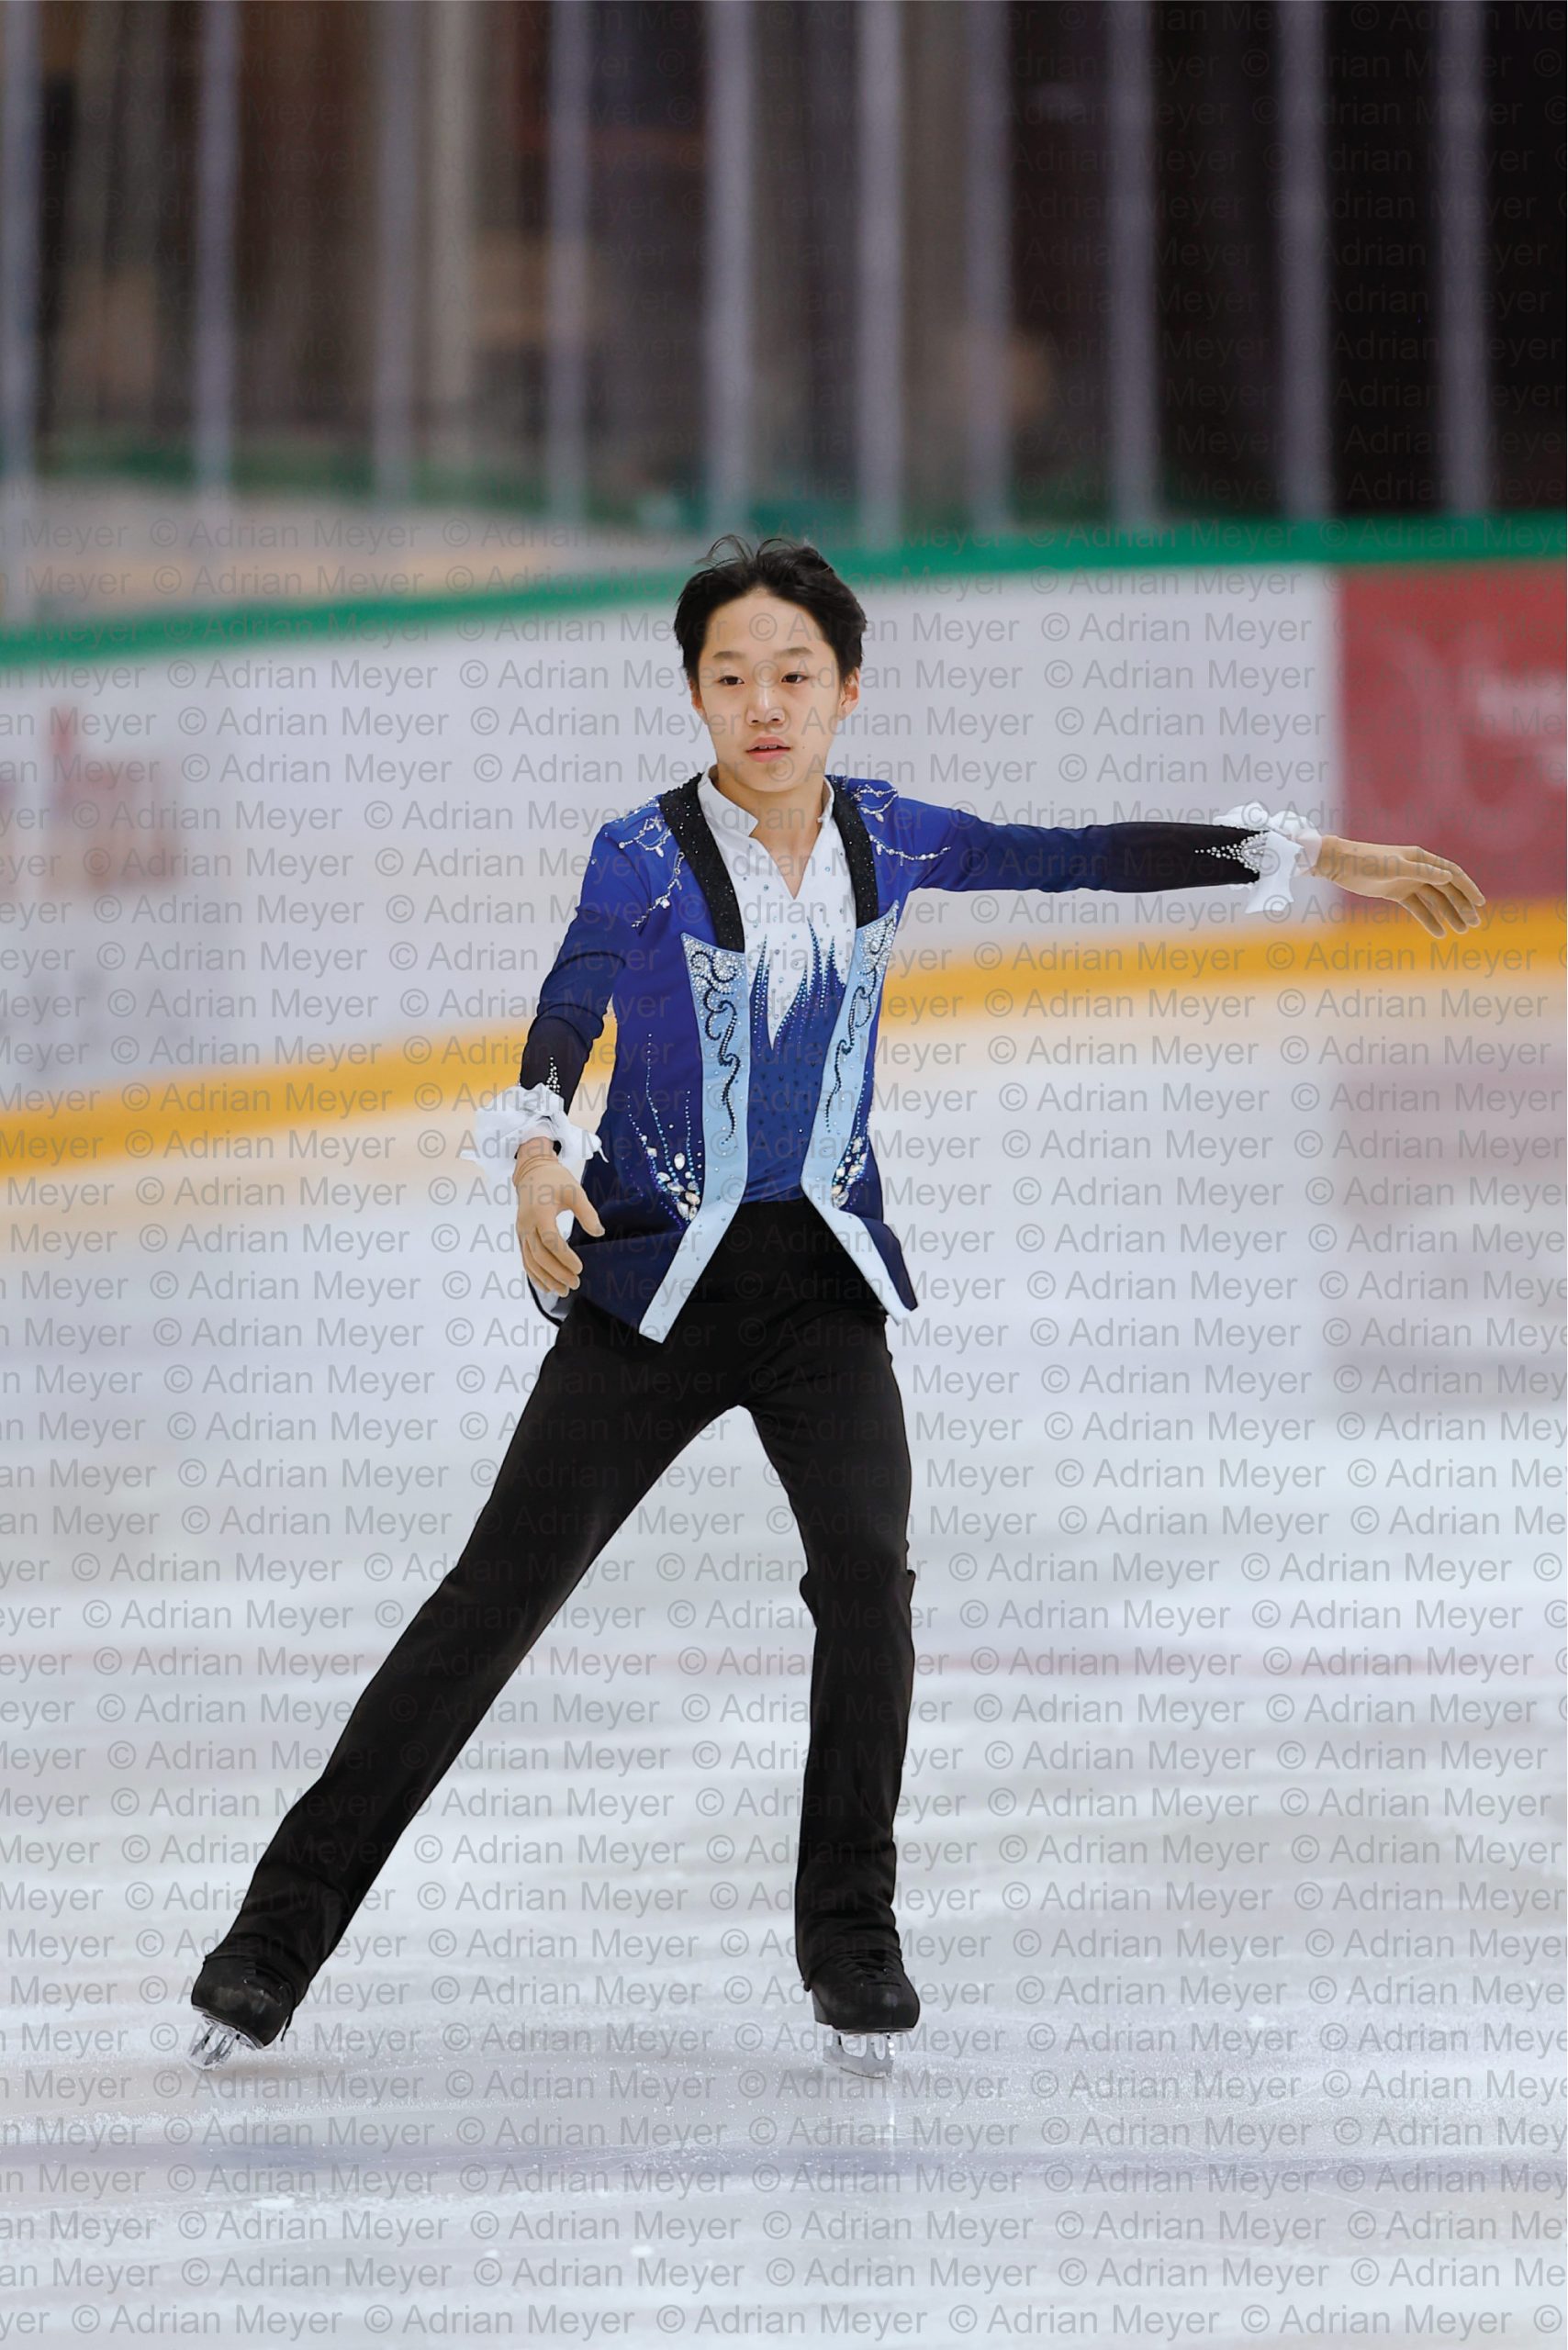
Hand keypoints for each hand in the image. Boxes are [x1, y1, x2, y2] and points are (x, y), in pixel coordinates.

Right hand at [511, 1138, 603, 1296]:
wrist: (532, 1172)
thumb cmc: (555, 1180)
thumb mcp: (574, 1190)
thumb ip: (586, 1212)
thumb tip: (599, 1232)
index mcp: (540, 1212)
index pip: (550, 1240)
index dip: (564, 1257)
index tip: (580, 1268)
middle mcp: (527, 1224)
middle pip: (539, 1255)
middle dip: (557, 1273)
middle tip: (575, 1284)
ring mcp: (522, 1231)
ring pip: (530, 1261)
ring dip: (545, 1279)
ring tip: (562, 1292)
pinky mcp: (521, 1236)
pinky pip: (525, 1259)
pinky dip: (534, 1275)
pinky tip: (545, 1287)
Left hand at [1315, 834, 1485, 938]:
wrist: (1340, 864)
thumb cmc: (1367, 861)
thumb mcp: (1395, 867)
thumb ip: (1422, 872)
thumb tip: (1450, 877)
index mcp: (1422, 859)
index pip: (1452, 875)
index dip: (1468, 888)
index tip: (1480, 903)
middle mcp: (1418, 869)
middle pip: (1446, 890)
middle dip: (1461, 906)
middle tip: (1473, 925)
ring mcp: (1408, 881)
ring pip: (1434, 900)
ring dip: (1448, 915)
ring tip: (1461, 931)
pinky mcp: (1396, 892)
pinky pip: (1417, 908)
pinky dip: (1428, 920)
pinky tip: (1439, 933)